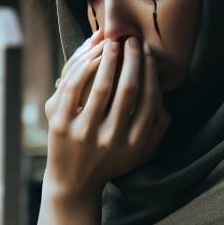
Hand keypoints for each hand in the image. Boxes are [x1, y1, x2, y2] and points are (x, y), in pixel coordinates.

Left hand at [43, 35, 170, 199]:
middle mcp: (111, 140)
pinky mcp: (60, 126)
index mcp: (135, 144)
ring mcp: (83, 134)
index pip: (149, 98)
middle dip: (133, 58)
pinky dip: (84, 67)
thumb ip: (159, 125)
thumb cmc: (111, 162)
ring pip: (102, 85)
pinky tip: (92, 56)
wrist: (73, 184)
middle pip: (129, 88)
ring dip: (110, 57)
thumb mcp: (142, 152)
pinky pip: (74, 87)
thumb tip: (163, 91)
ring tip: (113, 42)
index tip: (148, 53)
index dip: (150, 70)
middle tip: (133, 40)